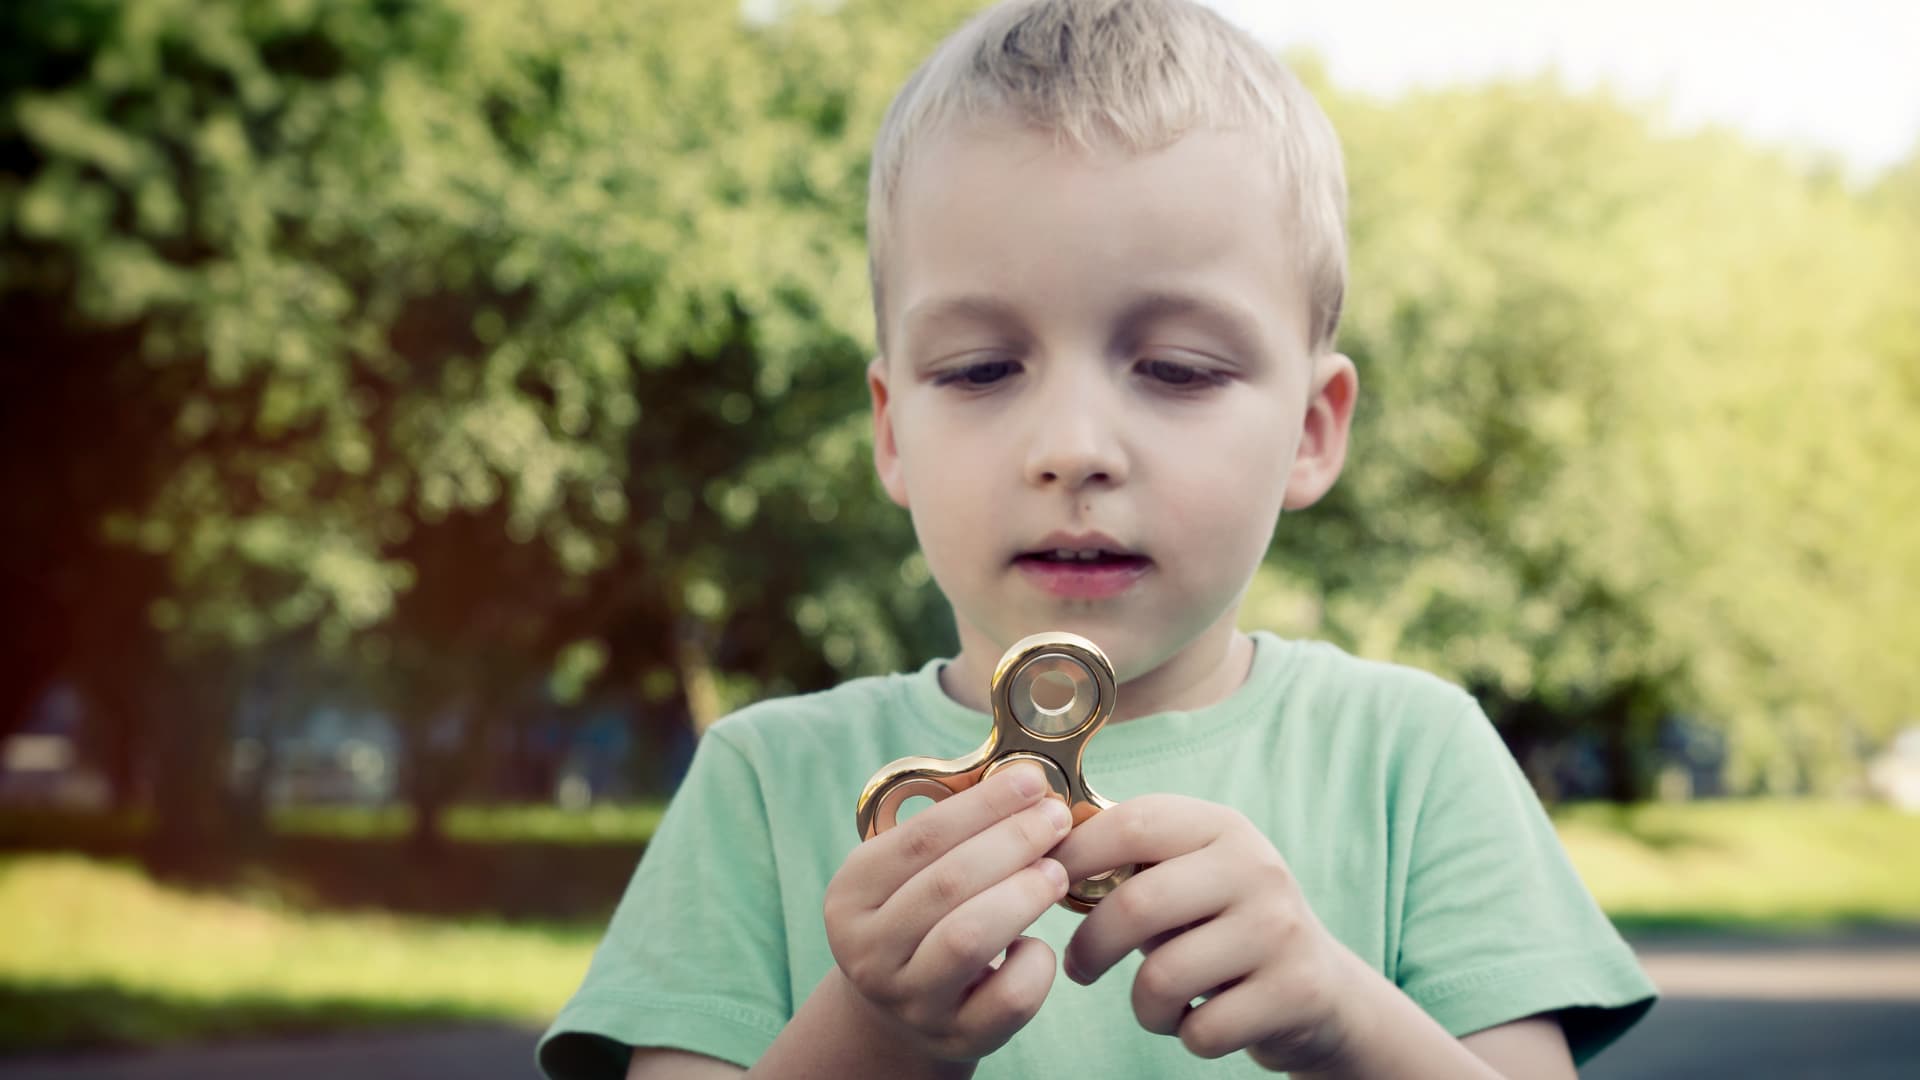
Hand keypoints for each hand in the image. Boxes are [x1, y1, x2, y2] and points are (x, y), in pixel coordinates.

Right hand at [822, 762, 1073, 1062]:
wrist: (899, 1011)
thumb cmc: (919, 917)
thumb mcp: (910, 873)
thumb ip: (952, 831)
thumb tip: (1025, 782)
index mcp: (850, 895)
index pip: (919, 838)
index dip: (982, 805)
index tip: (1031, 781)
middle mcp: (868, 951)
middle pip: (947, 884)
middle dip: (1012, 842)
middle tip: (1055, 819)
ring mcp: (910, 1000)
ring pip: (970, 939)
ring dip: (1023, 894)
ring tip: (1056, 871)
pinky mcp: (955, 1037)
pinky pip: (1009, 999)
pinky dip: (1036, 963)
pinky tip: (1036, 943)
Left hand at [1051, 795, 1367, 1071]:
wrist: (1322, 992)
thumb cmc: (1224, 930)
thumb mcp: (1190, 877)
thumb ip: (1131, 865)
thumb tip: (1038, 854)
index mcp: (1221, 827)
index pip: (1133, 825)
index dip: (1075, 855)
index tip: (1042, 884)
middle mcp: (1256, 868)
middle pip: (1138, 906)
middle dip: (1091, 946)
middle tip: (1079, 967)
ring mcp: (1279, 929)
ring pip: (1164, 978)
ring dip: (1143, 1006)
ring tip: (1155, 1003)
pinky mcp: (1295, 991)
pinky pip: (1201, 1029)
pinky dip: (1185, 1035)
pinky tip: (1201, 1020)